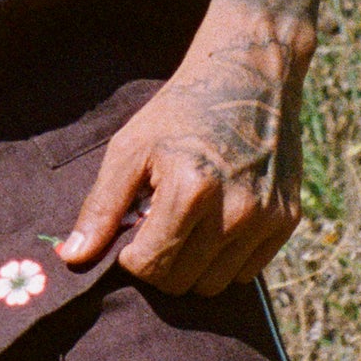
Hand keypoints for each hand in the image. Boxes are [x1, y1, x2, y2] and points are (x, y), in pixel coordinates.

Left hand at [56, 24, 309, 296]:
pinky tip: (214, 223)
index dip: (129, 257)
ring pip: (214, 285)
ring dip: (191, 266)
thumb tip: (73, 259)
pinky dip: (224, 260)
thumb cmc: (180, 110)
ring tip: (185, 224)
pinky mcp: (288, 220)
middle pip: (181, 282)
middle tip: (156, 225)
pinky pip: (247, 272)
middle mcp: (235, 211)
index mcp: (190, 190)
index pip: (150, 267)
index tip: (130, 231)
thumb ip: (101, 207)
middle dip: (159, 264)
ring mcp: (267, 218)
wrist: (249, 75)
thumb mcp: (130, 148)